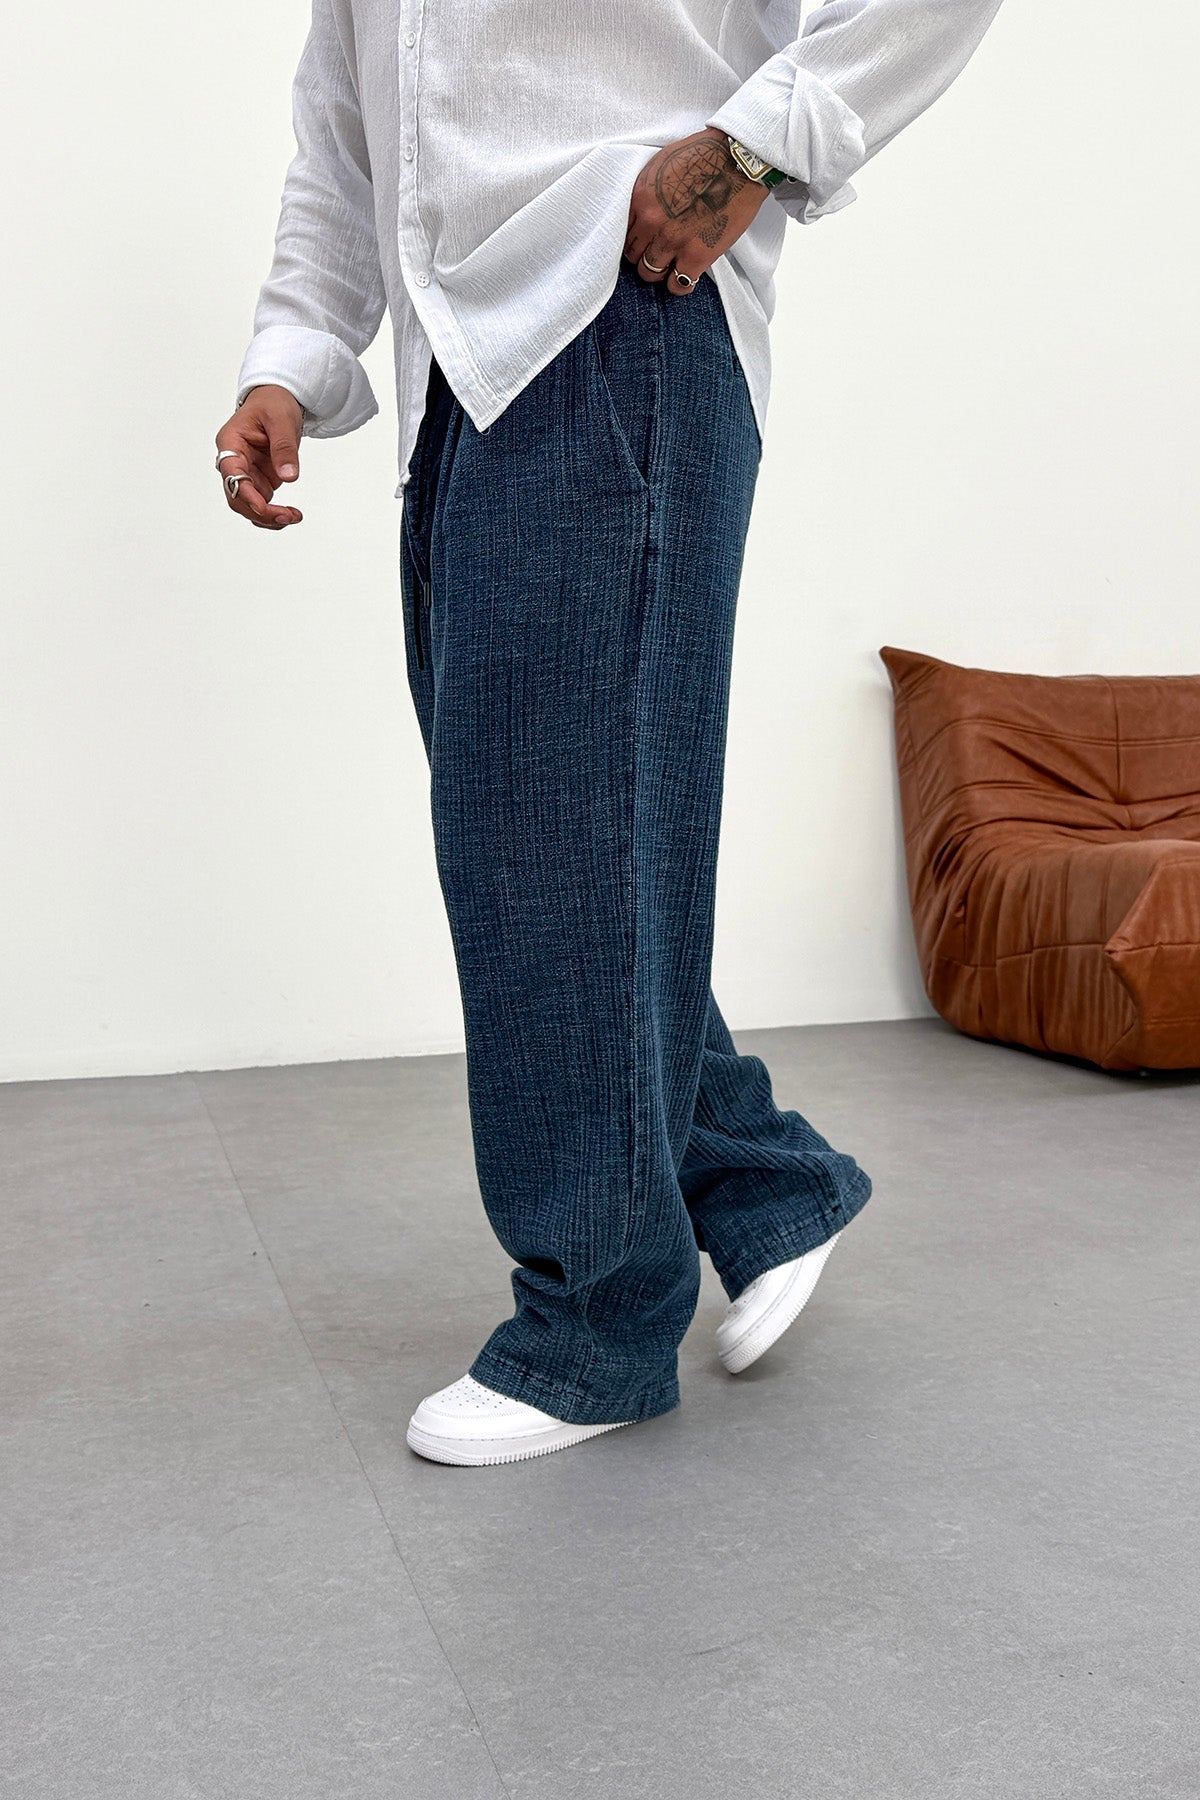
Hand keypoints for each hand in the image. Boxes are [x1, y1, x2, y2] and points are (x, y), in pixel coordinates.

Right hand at [214, 385, 305, 528]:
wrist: (278, 400)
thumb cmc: (273, 403)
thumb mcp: (281, 419)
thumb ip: (284, 447)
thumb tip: (288, 476)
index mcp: (231, 443)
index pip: (231, 473)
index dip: (245, 493)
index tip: (263, 507)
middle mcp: (234, 461)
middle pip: (237, 496)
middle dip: (260, 511)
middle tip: (286, 516)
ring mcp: (247, 472)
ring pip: (249, 505)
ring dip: (269, 516)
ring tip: (294, 516)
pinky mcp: (259, 479)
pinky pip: (262, 503)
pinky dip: (275, 513)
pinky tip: (292, 514)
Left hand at [623, 127, 770, 294]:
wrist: (740, 160)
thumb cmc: (705, 156)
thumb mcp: (662, 164)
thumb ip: (647, 192)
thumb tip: (640, 213)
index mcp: (641, 197)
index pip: (622, 231)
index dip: (635, 236)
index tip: (644, 238)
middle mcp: (652, 221)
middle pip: (633, 255)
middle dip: (644, 254)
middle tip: (657, 252)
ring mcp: (674, 240)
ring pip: (650, 273)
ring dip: (659, 270)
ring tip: (671, 264)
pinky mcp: (697, 256)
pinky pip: (678, 285)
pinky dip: (680, 284)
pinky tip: (686, 275)